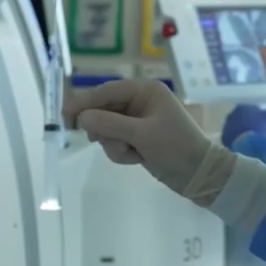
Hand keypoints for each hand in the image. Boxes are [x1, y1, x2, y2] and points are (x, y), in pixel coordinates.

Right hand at [65, 79, 233, 205]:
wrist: (199, 175)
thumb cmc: (175, 148)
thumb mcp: (142, 135)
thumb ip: (110, 124)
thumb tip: (82, 118)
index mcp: (145, 91)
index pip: (106, 91)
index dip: (85, 102)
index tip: (66, 116)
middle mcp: (140, 101)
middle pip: (104, 110)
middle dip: (106, 131)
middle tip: (109, 143)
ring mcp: (138, 120)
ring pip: (107, 129)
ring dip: (115, 145)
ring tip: (133, 154)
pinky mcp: (137, 138)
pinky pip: (115, 142)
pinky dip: (121, 152)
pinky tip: (137, 159)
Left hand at [220, 103, 265, 148]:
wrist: (245, 143)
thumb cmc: (258, 127)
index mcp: (242, 107)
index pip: (254, 110)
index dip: (263, 118)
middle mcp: (232, 114)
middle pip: (246, 119)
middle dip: (255, 125)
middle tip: (264, 134)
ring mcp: (227, 126)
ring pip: (240, 128)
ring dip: (248, 133)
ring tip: (257, 141)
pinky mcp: (224, 137)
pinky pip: (235, 138)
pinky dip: (241, 140)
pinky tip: (248, 146)